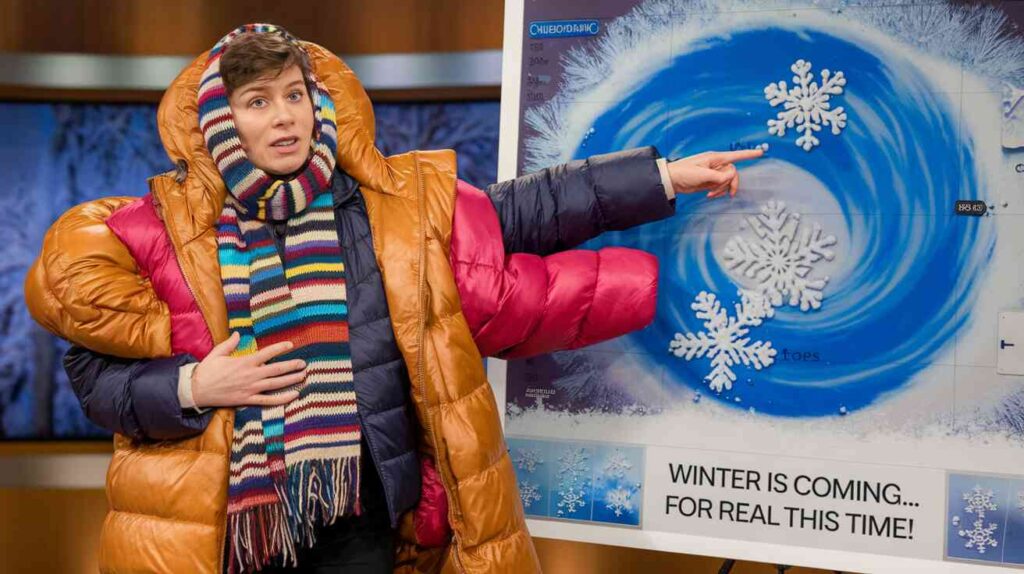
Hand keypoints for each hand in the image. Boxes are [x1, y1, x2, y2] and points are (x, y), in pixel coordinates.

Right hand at [191, 332, 305, 407]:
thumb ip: (230, 343)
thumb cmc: (206, 371)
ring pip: (276, 384)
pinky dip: (282, 399)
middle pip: (276, 369)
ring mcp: (250, 389)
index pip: (267, 353)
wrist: (196, 390)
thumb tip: (238, 333)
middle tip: (304, 363)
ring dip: (291, 380)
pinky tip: (293, 396)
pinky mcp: (248, 400)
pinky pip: (268, 400)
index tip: (291, 344)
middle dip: (292, 366)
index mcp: (244, 362)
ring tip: (303, 376)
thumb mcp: (217, 353)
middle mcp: (250, 375)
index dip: (280, 348)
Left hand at [666, 149, 764, 198]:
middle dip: (731, 183)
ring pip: (727, 181)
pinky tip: (709, 195)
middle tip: (729, 193)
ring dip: (722, 189)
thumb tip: (730, 177)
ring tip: (711, 194)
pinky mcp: (710, 181)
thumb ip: (719, 176)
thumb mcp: (702, 174)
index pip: (736, 156)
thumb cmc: (684, 172)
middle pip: (733, 173)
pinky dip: (718, 191)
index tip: (761, 153)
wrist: (672, 181)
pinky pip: (721, 186)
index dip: (749, 154)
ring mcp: (714, 173)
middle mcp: (716, 164)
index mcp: (715, 158)